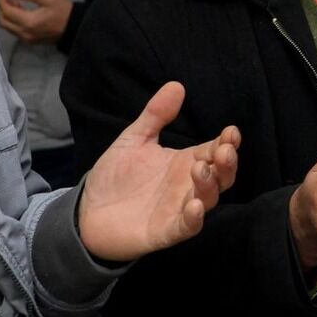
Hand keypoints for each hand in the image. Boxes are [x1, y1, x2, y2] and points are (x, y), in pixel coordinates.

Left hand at [0, 0, 73, 43]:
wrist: (76, 27)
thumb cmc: (64, 10)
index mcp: (28, 21)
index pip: (7, 11)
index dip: (3, 2)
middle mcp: (24, 32)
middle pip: (4, 22)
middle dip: (2, 9)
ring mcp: (27, 39)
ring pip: (8, 28)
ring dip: (7, 16)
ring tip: (14, 5)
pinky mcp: (31, 41)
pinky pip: (15, 32)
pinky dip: (13, 23)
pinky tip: (21, 15)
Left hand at [76, 82, 242, 261]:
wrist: (86, 212)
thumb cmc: (115, 177)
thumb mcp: (134, 140)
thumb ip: (155, 115)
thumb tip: (176, 84)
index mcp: (185, 162)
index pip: (214, 150)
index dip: (227, 142)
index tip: (230, 131)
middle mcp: (188, 185)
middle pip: (221, 175)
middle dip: (228, 163)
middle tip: (225, 149)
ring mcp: (180, 209)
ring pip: (209, 198)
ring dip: (211, 184)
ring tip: (201, 168)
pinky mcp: (167, 231)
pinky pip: (188, 227)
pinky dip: (195, 218)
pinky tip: (195, 206)